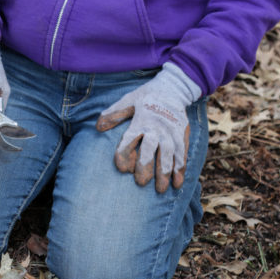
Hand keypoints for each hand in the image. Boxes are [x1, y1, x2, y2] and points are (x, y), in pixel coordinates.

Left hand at [96, 63, 201, 192]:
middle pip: (150, 149)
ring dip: (164, 172)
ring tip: (160, 190)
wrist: (173, 88)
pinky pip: (182, 154)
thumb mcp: (128, 100)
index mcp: (141, 120)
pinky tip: (177, 184)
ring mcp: (170, 132)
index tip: (122, 168)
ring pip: (168, 154)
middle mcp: (156, 127)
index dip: (125, 153)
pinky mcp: (182, 135)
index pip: (130, 138)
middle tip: (140, 183)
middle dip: (146, 166)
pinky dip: (180, 169)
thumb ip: (114, 114)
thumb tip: (98, 127)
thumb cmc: (146, 97)